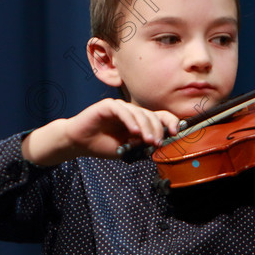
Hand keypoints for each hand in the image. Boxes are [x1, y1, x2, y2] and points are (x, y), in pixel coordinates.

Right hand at [22, 98, 178, 165]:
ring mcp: (120, 107)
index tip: (175, 133)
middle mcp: (132, 112)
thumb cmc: (102, 144)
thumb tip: (157, 144)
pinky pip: (123, 111)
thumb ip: (140, 145)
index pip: (160, 117)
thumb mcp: (126, 149)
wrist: (79, 142)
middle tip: (156, 143)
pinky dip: (130, 121)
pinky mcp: (108, 106)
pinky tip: (134, 132)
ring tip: (148, 140)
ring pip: (139, 112)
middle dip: (158, 129)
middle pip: (152, 115)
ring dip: (146, 127)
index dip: (170, 122)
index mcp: (139, 121)